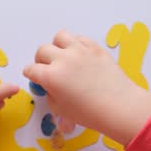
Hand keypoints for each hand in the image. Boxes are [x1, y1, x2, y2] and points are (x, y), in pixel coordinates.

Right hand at [23, 30, 150, 145]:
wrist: (119, 106)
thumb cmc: (89, 113)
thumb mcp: (61, 110)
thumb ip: (50, 95)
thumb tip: (50, 86)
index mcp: (50, 76)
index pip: (31, 69)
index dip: (31, 75)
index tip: (35, 78)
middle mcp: (62, 59)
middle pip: (42, 50)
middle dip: (41, 60)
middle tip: (48, 69)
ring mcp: (80, 50)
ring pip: (60, 37)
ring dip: (57, 46)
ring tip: (63, 57)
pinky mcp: (95, 47)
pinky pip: (79, 38)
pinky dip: (76, 45)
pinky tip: (80, 55)